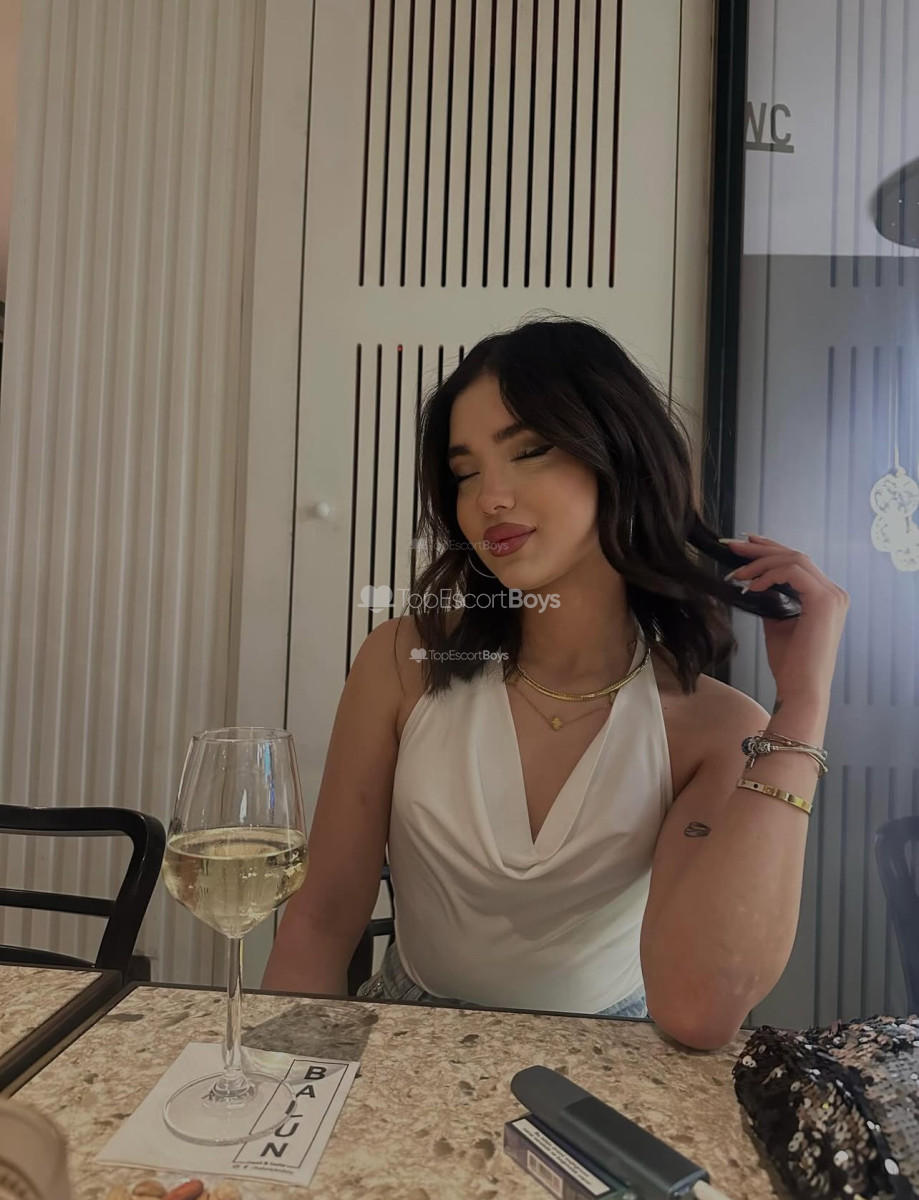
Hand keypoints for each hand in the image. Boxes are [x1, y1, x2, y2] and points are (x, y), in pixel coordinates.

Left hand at [722, 534, 849, 701]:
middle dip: (761, 548)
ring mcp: (832, 595)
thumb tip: (754, 584)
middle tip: (733, 545)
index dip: (770, 549)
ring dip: (760, 562)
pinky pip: (793, 572)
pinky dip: (769, 574)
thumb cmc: (790, 664)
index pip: (798, 563)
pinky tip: (752, 586)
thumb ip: (772, 601)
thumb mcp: (777, 624)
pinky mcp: (824, 600)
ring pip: (794, 559)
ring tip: (737, 572)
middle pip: (795, 555)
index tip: (745, 545)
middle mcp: (834, 592)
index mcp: (825, 597)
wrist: (801, 689)